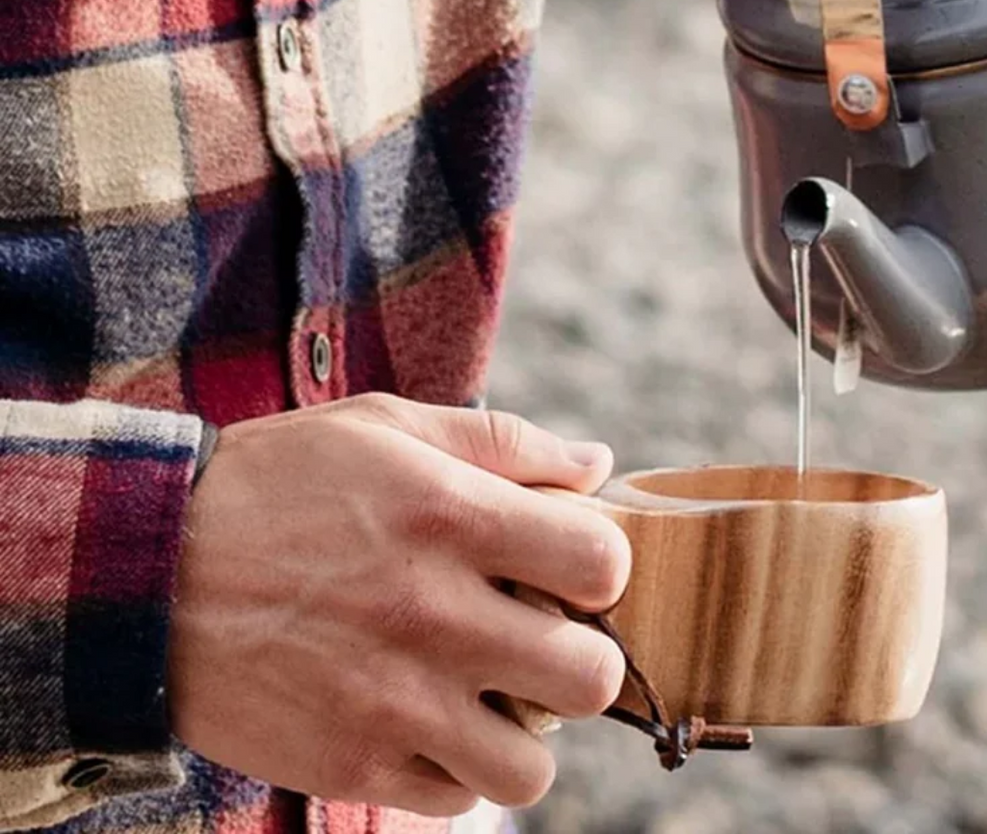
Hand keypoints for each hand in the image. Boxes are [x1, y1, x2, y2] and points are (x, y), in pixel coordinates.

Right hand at [167, 396, 629, 812]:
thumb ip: (504, 442)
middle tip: (542, 638)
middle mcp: (433, 614)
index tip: (569, 565)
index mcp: (452, 517)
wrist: (147, 572)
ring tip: (493, 694)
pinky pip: (456, 801)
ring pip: (531, 767)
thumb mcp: (387, 426)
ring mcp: (392, 700)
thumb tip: (598, 465)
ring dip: (526, 732)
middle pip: (589, 676)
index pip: (602, 562)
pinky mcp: (350, 765)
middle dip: (582, 657)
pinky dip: (458, 770)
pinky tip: (432, 721)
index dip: (601, 566)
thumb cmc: (281, 483)